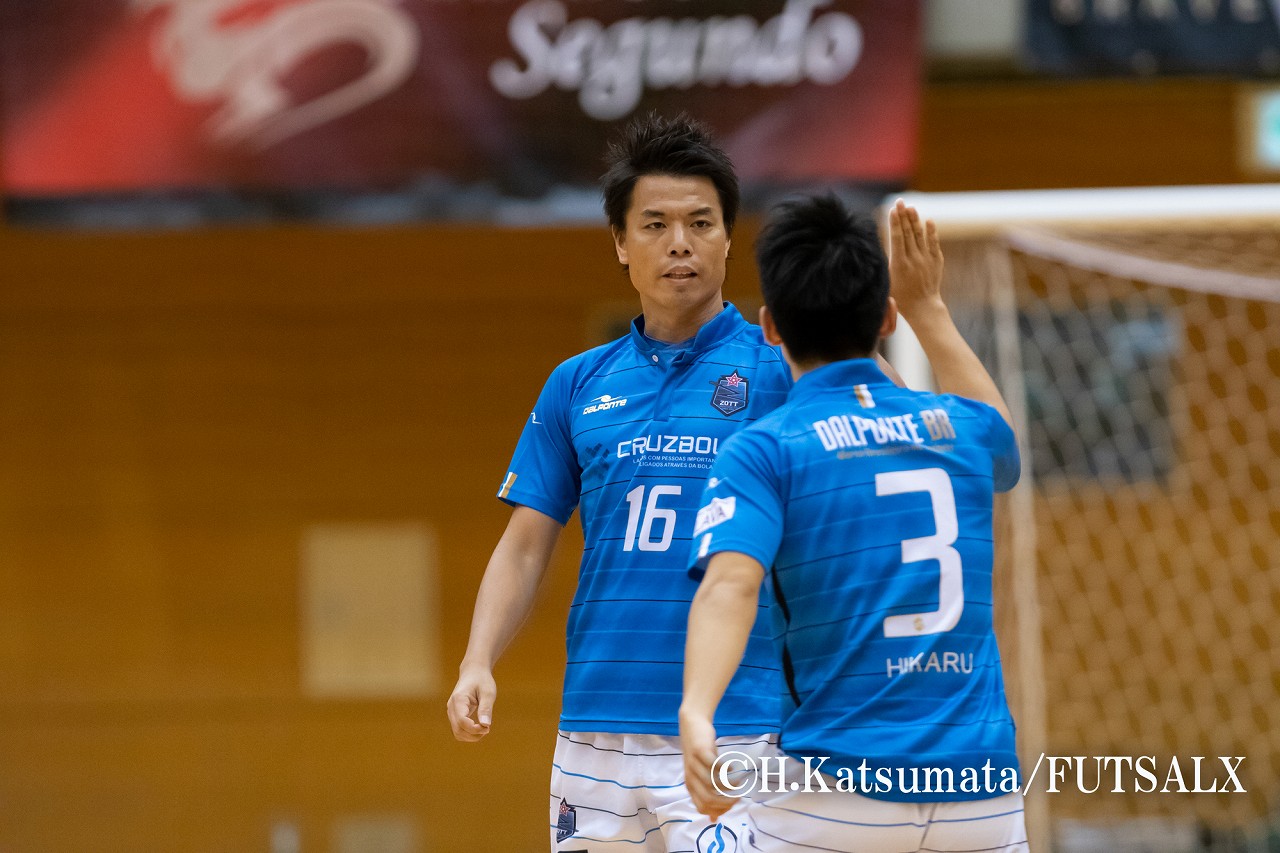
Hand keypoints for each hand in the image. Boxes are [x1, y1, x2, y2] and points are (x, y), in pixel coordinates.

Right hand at [447, 666, 495, 741]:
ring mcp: (451, 712)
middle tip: (487, 729)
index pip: (462, 722)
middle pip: (458, 730)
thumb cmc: (482, 680)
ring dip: (471, 736)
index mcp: (458, 700)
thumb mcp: (488, 692)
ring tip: (484, 729)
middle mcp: (451, 707)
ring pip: (457, 733)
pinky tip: (479, 728)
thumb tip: (486, 725)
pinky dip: (468, 733)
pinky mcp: (454, 715)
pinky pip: (458, 729)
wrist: (473, 672)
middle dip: (473, 735)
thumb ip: (486, 708)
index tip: (488, 727)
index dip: (475, 729)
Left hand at [679, 708, 737, 822]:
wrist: (692, 725)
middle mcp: (690, 777)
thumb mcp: (701, 776)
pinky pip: (714, 765)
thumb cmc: (700, 754)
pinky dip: (726, 769)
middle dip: (727, 802)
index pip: (703, 808)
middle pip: (708, 800)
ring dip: (729, 786)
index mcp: (690, 786)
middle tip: (739, 797)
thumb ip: (706, 796)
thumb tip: (713, 819)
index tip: (733, 804)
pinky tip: (732, 767)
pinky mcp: (700, 751)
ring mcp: (694, 764)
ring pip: (712, 784)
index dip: (720, 810)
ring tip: (739, 782)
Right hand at [888, 199, 945, 320]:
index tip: (893, 209)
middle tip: (900, 201)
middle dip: (903, 215)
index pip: (897, 238)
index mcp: (899, 264)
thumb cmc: (900, 297)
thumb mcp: (887, 281)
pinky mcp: (935, 261)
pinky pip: (933, 243)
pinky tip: (928, 221)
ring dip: (915, 220)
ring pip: (919, 235)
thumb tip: (877, 250)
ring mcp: (926, 259)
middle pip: (908, 232)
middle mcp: (913, 259)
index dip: (895, 222)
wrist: (922, 307)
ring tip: (911, 208)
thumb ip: (886, 264)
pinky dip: (930, 231)